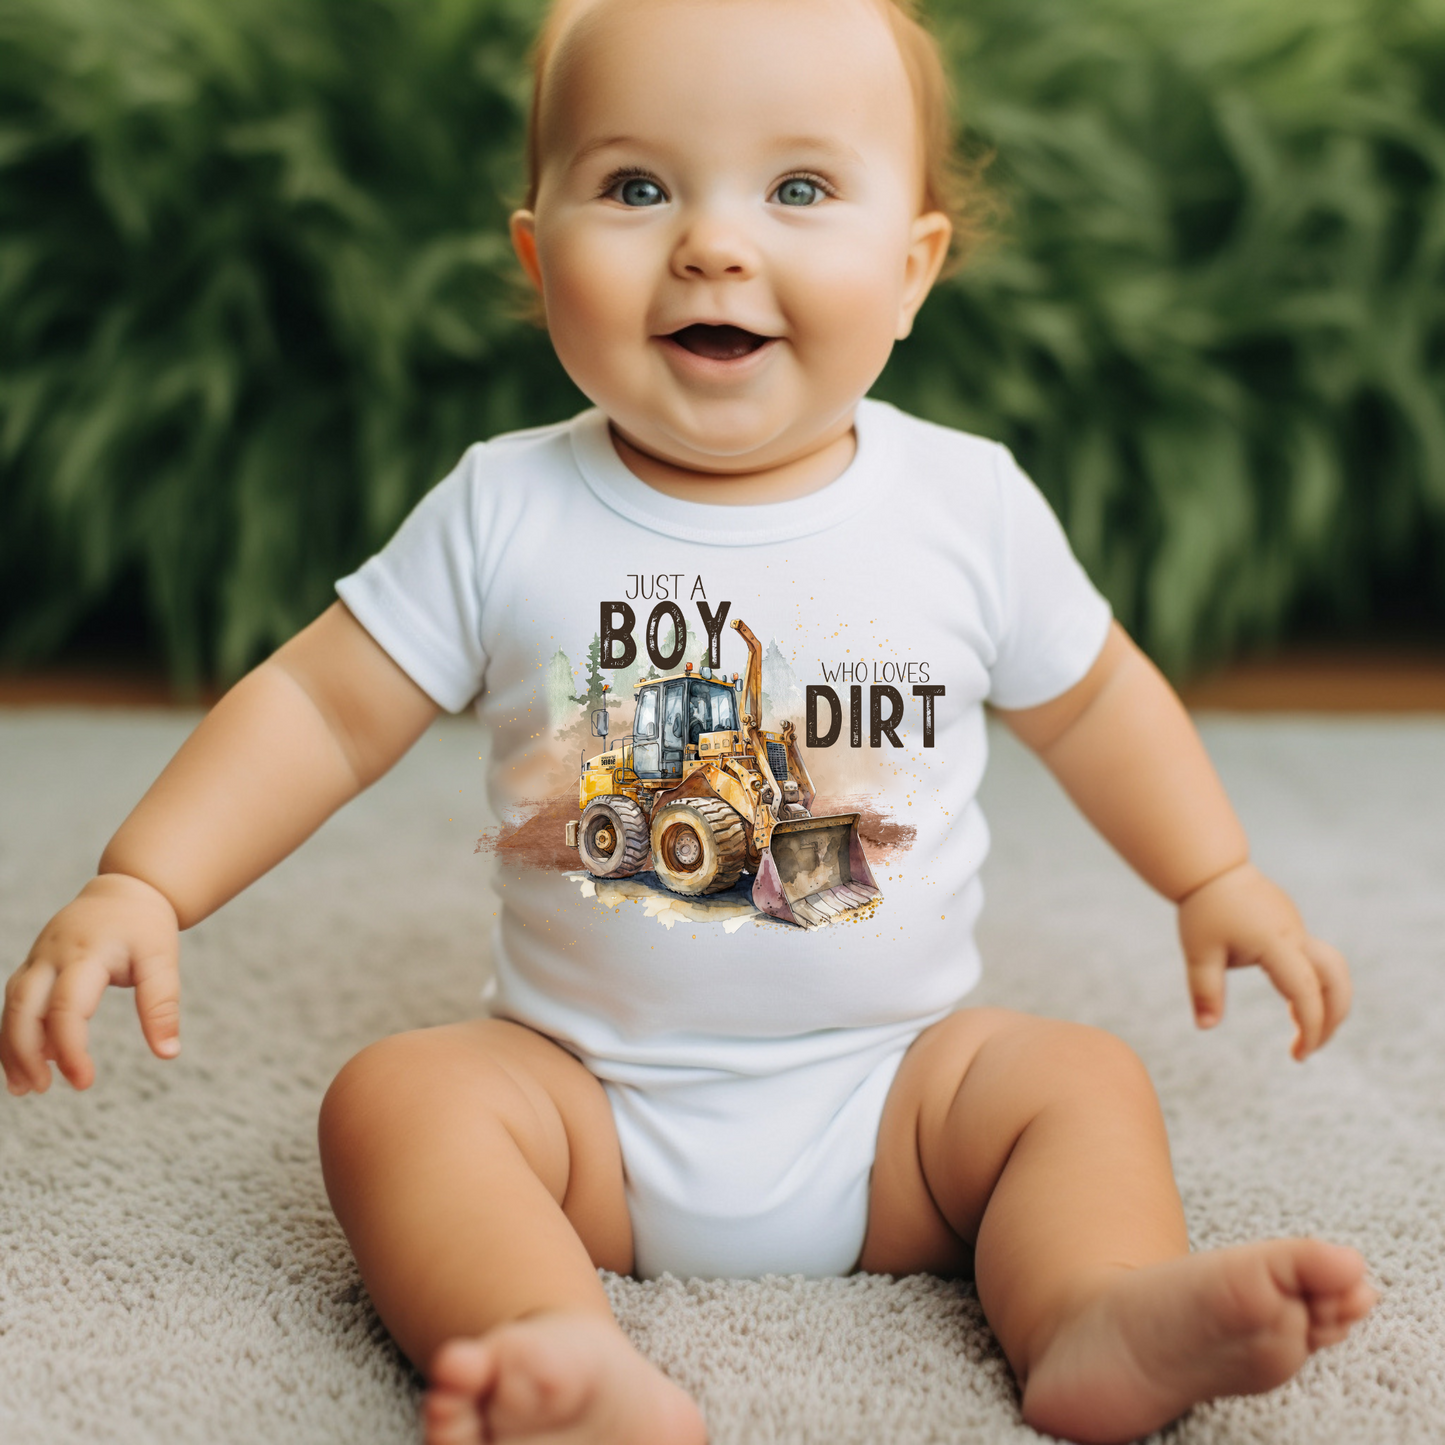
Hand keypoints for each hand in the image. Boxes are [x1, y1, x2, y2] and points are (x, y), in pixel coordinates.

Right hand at [2, 873, 180, 1094]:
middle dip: (27, 1052)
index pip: (68, 1007)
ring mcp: (38, 958)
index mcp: (87, 953)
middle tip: (45, 1089)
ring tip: (27, 1088)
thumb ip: (162, 1005)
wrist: (125, 891)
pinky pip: (14, 1001)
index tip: (84, 1082)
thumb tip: (169, 1053)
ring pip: (13, 1006)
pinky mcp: (33, 965)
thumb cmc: (145, 928)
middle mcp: (54, 955)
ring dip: (12, 1048)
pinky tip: (25, 1063)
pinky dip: (13, 1032)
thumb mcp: (162, 960)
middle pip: (25, 1007)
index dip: (71, 1048)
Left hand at [1177, 862, 1350, 1060]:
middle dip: (1332, 1019)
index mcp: (1276, 943)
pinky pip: (1318, 962)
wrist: (1211, 868)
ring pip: (1335, 970)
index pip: (1306, 991)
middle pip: (1336, 981)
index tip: (1300, 1055)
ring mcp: (1298, 930)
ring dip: (1329, 1003)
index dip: (1311, 1026)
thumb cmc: (1203, 909)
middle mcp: (1295, 937)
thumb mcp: (1198, 952)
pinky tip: (1295, 1008)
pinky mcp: (1294, 928)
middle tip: (1306, 1050)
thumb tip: (1205, 1028)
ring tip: (1304, 1032)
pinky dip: (1317, 988)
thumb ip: (1204, 990)